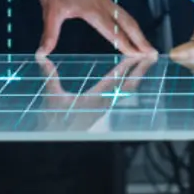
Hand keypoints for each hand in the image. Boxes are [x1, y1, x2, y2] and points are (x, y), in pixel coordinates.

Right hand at [34, 53, 154, 131]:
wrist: (57, 138)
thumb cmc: (54, 120)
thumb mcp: (51, 97)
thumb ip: (49, 76)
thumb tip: (40, 56)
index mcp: (93, 100)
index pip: (115, 80)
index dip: (128, 66)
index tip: (139, 55)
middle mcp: (103, 104)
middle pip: (128, 85)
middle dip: (141, 69)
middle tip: (153, 55)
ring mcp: (105, 108)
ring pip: (127, 91)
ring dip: (137, 75)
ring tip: (146, 62)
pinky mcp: (104, 110)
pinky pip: (121, 94)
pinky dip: (129, 82)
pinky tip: (132, 76)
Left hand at [37, 0, 155, 57]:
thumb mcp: (50, 9)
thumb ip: (50, 33)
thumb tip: (42, 53)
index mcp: (93, 10)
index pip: (114, 31)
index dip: (126, 44)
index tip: (138, 56)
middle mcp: (103, 5)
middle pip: (128, 23)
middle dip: (141, 39)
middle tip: (152, 52)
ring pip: (126, 16)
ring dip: (137, 31)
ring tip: (145, 44)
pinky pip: (120, 11)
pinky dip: (129, 23)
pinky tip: (127, 28)